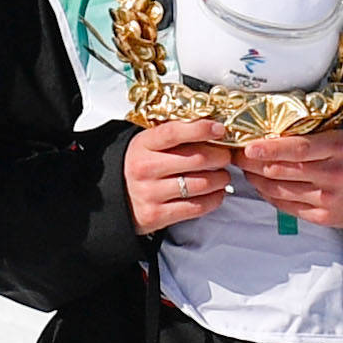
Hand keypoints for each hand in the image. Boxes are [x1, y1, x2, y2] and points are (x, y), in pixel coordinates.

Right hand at [123, 119, 239, 234]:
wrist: (116, 198)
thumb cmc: (141, 167)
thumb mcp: (148, 145)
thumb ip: (174, 135)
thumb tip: (212, 128)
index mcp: (143, 145)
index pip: (174, 132)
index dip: (200, 129)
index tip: (219, 129)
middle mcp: (145, 168)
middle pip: (196, 159)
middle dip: (220, 157)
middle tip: (225, 156)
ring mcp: (150, 193)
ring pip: (201, 184)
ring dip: (221, 179)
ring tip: (222, 176)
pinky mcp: (157, 215)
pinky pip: (197, 207)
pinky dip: (214, 199)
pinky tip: (216, 193)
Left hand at [236, 128, 342, 228]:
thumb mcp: (337, 137)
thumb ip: (308, 137)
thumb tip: (266, 136)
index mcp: (338, 148)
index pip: (298, 149)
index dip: (270, 149)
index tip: (248, 146)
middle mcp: (333, 175)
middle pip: (282, 171)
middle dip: (252, 163)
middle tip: (236, 155)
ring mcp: (328, 199)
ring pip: (279, 190)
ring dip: (256, 179)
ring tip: (246, 169)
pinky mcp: (324, 217)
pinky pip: (286, 206)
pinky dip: (269, 195)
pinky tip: (262, 185)